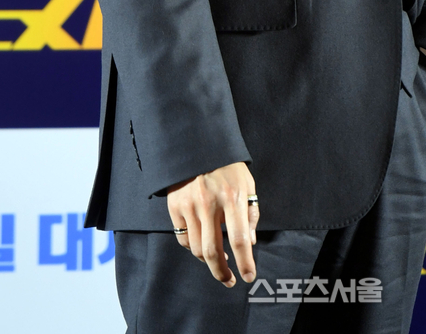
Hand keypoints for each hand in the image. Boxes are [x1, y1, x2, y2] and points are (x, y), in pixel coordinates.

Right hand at [167, 161, 258, 285]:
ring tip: (218, 262)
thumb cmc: (227, 165)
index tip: (249, 276)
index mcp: (232, 197)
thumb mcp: (247, 182)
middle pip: (213, 252)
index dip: (245, 262)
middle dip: (222, 273)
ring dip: (208, 262)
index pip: (240, 239)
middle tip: (229, 280)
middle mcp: (209, 203)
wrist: (197, 144)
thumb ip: (251, 212)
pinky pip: (183, 238)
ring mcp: (189, 206)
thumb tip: (250, 242)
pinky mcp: (175, 207)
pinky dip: (193, 246)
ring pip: (197, 249)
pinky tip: (201, 243)